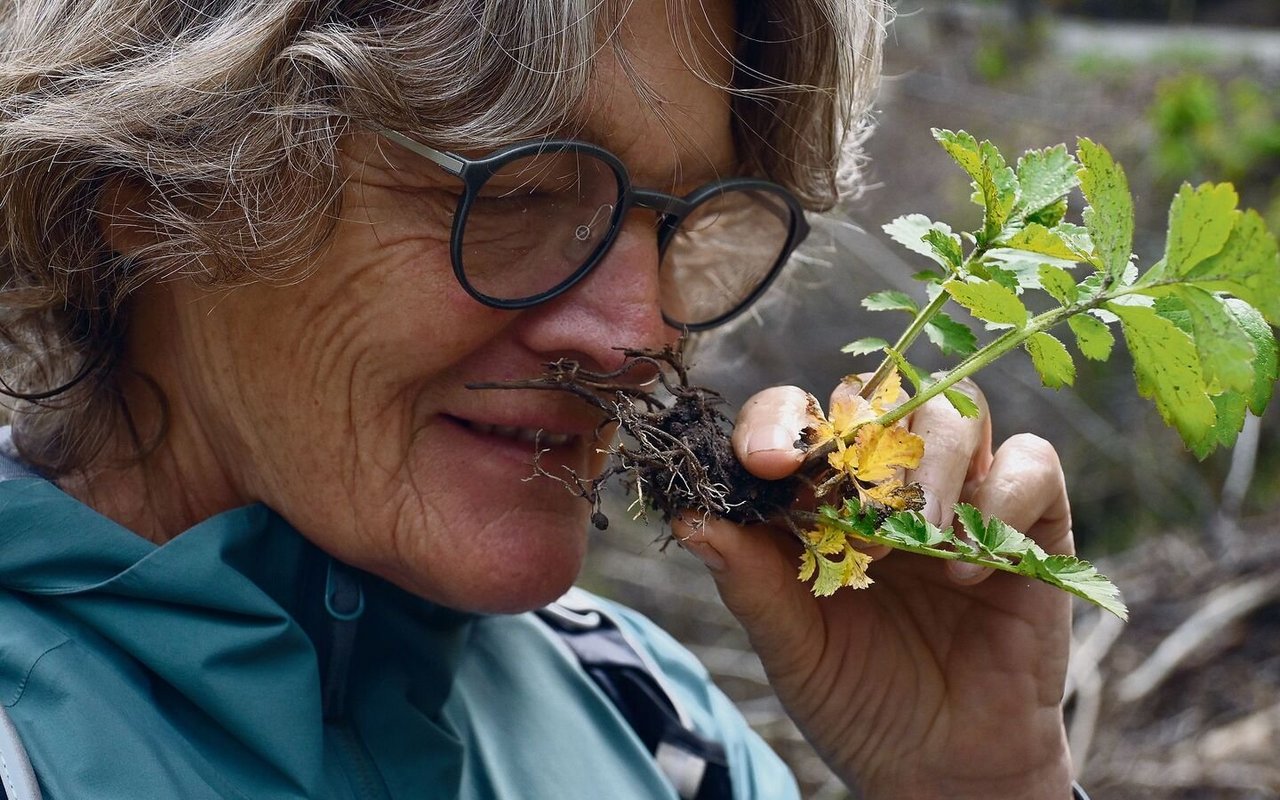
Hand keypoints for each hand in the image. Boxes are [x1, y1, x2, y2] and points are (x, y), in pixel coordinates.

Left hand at [675, 381, 1073, 798]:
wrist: (941, 769)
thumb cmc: (856, 699)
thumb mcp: (789, 645)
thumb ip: (747, 579)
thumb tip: (688, 517)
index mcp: (822, 494)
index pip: (796, 415)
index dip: (777, 422)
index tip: (766, 464)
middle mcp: (891, 481)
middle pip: (879, 395)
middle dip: (861, 446)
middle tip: (855, 526)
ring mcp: (962, 494)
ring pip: (954, 413)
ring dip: (928, 469)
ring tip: (915, 546)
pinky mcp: (1033, 523)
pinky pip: (1031, 463)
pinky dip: (1001, 500)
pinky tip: (970, 573)